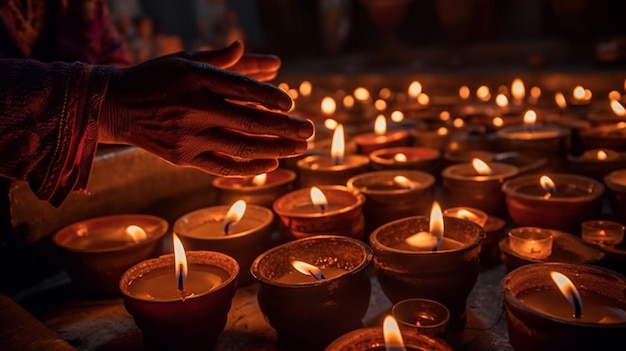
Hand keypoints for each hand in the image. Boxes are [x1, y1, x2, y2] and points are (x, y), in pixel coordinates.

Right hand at [99, 42, 312, 176]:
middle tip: (311, 130)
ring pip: (240, 146)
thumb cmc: (156, 78)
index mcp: (196, 78)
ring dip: (275, 148)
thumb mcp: (185, 60)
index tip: (291, 104)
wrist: (114, 106)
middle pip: (248, 121)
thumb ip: (222, 60)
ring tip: (300, 148)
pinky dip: (248, 167)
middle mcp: (194, 107)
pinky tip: (272, 163)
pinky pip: (222, 166)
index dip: (269, 97)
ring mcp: (188, 136)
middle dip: (285, 128)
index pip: (241, 89)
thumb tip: (251, 50)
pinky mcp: (182, 157)